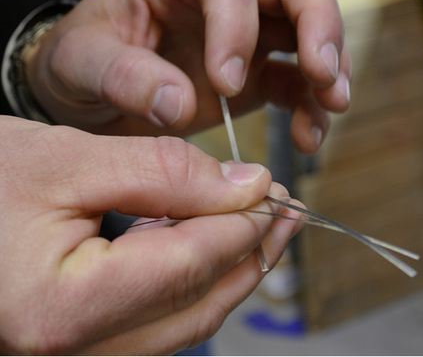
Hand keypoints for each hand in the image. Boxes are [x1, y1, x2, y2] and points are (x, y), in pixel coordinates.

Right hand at [0, 116, 303, 354]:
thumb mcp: (70, 159)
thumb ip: (164, 171)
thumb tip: (244, 184)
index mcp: (62, 310)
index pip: (189, 264)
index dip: (242, 223)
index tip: (273, 192)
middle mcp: (70, 354)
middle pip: (197, 303)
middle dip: (250, 251)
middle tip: (286, 213)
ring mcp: (78, 356)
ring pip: (186, 318)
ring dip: (230, 268)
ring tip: (262, 225)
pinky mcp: (84, 342)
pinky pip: (160, 318)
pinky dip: (195, 280)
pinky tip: (211, 244)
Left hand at [25, 0, 350, 153]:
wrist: (91, 93)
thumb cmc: (81, 65)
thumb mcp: (82, 64)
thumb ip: (121, 76)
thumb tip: (177, 102)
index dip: (237, 24)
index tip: (226, 84)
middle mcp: (218, 0)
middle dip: (318, 23)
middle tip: (322, 74)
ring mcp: (244, 39)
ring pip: (308, 29)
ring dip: (329, 67)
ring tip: (329, 107)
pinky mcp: (254, 78)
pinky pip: (296, 83)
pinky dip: (310, 108)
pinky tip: (308, 137)